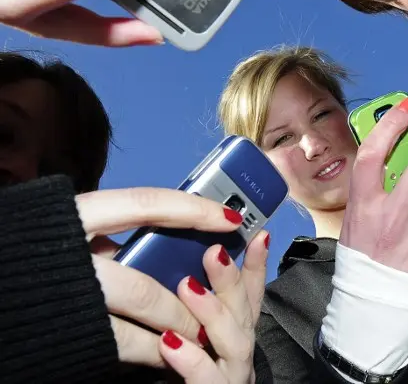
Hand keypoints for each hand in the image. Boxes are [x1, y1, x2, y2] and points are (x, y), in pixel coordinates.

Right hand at [76, 187, 244, 367]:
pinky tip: (169, 351)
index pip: (147, 204)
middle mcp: (72, 255)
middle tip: (218, 301)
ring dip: (179, 325)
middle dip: (190, 297)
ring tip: (202, 333)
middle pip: (147, 280)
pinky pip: (122, 344)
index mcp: (76, 216)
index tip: (230, 218)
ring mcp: (70, 296)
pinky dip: (153, 349)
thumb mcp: (64, 228)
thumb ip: (107, 230)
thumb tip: (159, 234)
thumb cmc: (29, 251)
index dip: (193, 209)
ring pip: (140, 313)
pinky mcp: (70, 331)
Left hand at [158, 231, 268, 383]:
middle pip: (244, 309)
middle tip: (214, 250)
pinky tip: (170, 343)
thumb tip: (168, 266)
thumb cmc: (177, 374)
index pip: (251, 291)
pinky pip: (207, 377)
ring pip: (235, 340)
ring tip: (189, 287)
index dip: (256, 262)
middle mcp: (237, 350)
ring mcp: (230, 374)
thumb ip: (182, 305)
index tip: (258, 233)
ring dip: (213, 311)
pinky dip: (190, 359)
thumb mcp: (185, 331)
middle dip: (233, 277)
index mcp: (232, 330)